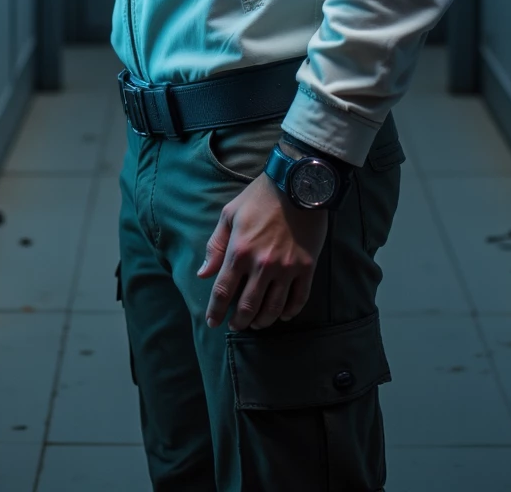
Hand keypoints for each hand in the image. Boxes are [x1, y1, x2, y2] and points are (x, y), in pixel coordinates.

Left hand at [198, 174, 327, 330]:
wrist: (298, 184)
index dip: (216, 310)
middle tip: (235, 326)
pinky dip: (290, 311)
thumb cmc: (260, 196)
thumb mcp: (230, 214)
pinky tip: (284, 315)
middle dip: (239, 321)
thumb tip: (203, 273)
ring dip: (263, 320)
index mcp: (240, 251)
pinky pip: (299, 298)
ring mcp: (286, 268)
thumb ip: (216, 246)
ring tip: (257, 323)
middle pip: (248, 305)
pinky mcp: (307, 267)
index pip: (223, 290)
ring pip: (273, 307)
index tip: (212, 322)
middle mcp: (262, 265)